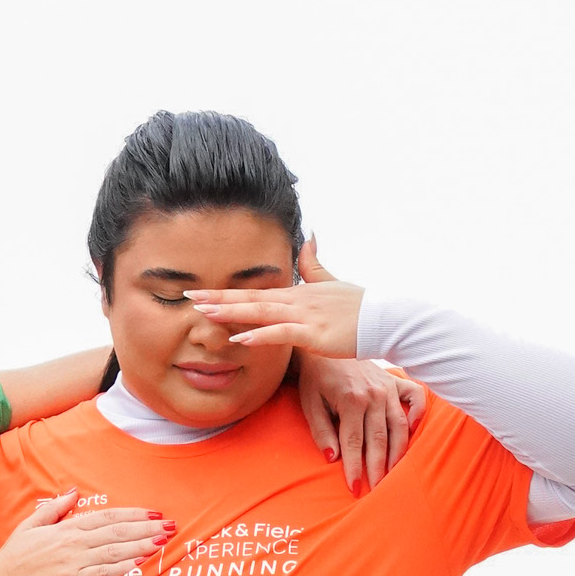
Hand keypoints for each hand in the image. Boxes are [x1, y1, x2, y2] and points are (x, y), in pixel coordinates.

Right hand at [0, 493, 173, 575]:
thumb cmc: (15, 555)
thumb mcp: (32, 523)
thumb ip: (56, 507)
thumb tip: (74, 491)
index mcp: (68, 527)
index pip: (108, 517)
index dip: (133, 514)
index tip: (154, 513)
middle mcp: (75, 541)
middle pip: (118, 531)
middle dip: (147, 528)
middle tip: (171, 526)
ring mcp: (75, 561)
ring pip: (116, 550)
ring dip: (142, 545)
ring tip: (163, 541)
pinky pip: (103, 573)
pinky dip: (124, 567)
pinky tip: (141, 563)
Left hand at [184, 237, 362, 358]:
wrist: (386, 319)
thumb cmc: (360, 307)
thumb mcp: (333, 281)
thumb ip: (315, 264)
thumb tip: (309, 237)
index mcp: (296, 293)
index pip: (254, 292)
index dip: (225, 292)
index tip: (199, 293)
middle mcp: (296, 301)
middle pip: (250, 299)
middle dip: (217, 299)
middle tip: (188, 298)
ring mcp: (304, 316)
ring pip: (261, 312)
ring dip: (231, 312)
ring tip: (204, 314)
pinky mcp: (314, 334)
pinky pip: (282, 333)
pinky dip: (260, 335)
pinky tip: (240, 338)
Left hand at [295, 355, 425, 494]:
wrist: (325, 343)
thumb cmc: (316, 377)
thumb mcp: (310, 403)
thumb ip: (321, 431)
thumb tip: (332, 458)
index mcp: (351, 399)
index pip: (353, 443)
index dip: (354, 468)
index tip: (355, 488)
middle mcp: (373, 394)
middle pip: (379, 439)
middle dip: (378, 468)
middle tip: (377, 490)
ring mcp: (388, 387)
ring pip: (399, 426)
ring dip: (398, 452)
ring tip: (394, 473)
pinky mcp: (396, 381)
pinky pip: (415, 397)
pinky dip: (418, 413)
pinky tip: (414, 431)